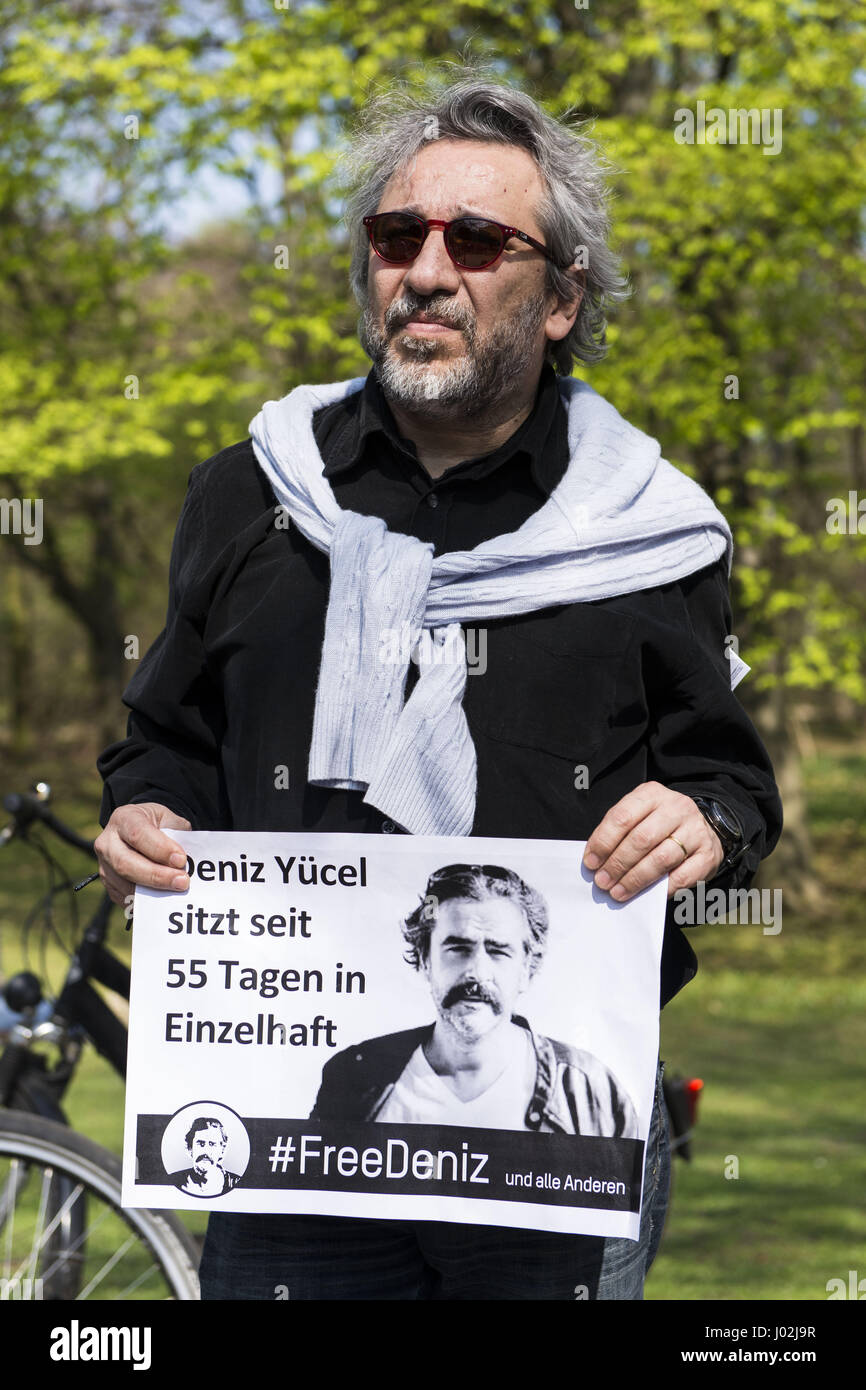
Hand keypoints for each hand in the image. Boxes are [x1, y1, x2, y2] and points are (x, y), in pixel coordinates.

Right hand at [94, 802, 190, 906]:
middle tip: (182, 882)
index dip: (159, 849)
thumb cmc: (156, 824)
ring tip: (177, 892)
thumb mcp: (168, 818)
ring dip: (153, 892)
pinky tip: (164, 899)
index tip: (181, 860)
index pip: (138, 835)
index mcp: (124, 819)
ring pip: (124, 884)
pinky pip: (124, 897)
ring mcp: (104, 865)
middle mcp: (108, 842)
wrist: (137, 829)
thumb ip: (177, 835)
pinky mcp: (108, 884)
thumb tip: (188, 860)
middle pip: (126, 864)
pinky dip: (146, 901)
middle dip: (157, 876)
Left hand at [582, 782, 724, 901]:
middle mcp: (676, 808)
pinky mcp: (708, 855)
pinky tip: (646, 895)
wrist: (703, 827)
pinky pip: (682, 877)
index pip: (622, 817)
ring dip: (635, 879)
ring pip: (660, 859)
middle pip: (641, 839)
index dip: (603, 842)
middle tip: (602, 882)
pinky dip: (661, 889)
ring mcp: (695, 831)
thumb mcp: (639, 816)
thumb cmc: (659, 824)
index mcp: (652, 794)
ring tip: (618, 892)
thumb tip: (596, 862)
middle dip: (617, 864)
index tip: (590, 863)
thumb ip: (619, 833)